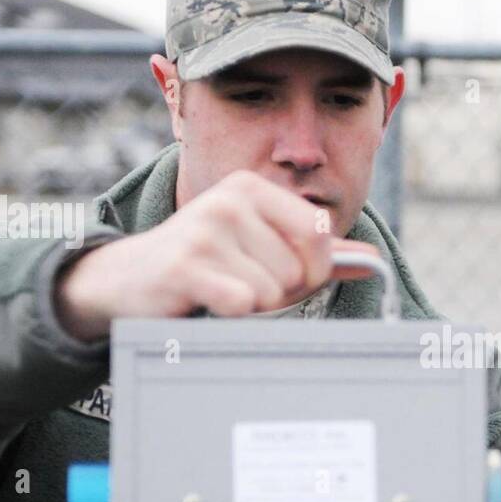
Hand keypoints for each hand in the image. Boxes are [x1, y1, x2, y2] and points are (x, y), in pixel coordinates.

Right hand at [54, 169, 378, 341]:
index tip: (285, 276)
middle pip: (297, 270)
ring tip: (219, 289)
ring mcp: (206, 229)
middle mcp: (230, 200)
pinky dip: (230, 313)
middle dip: (278, 292)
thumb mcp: (262, 248)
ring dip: (251, 306)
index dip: (313, 270)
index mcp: (253, 188)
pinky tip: (206, 301)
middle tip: (238, 284)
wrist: (129, 278)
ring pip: (271, 292)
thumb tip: (371, 260)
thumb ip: (319, 254)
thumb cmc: (205, 264)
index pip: (320, 235)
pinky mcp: (185, 265)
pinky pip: (242, 303)